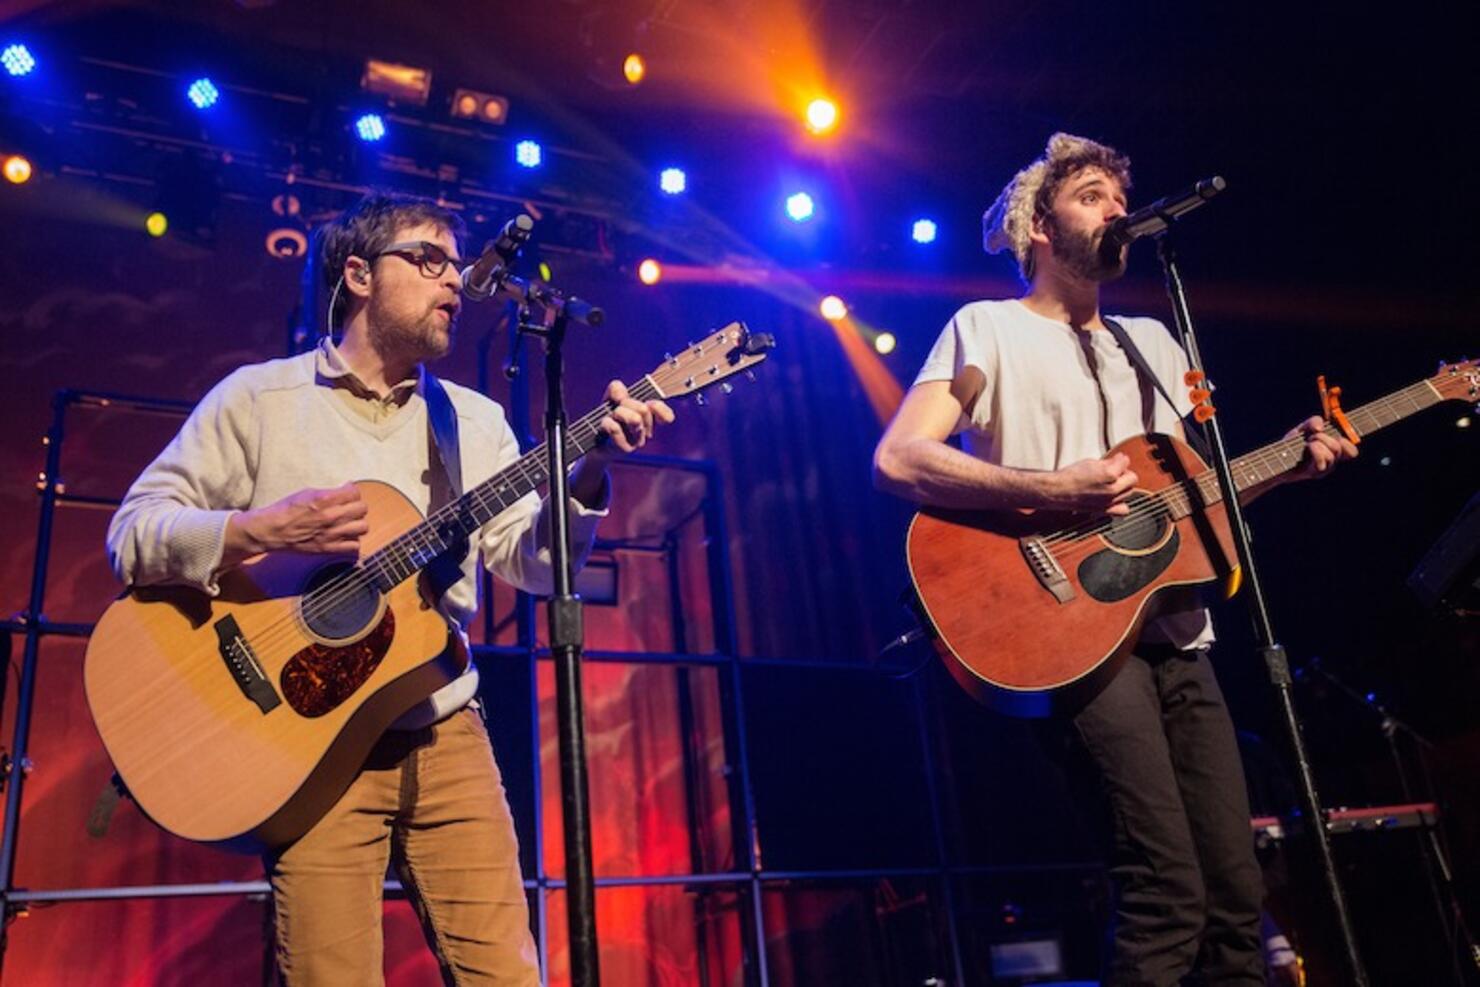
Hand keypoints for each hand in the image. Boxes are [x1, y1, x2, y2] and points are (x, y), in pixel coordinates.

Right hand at [229, 483, 368, 557]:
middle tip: (348, 508)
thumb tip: (347, 489)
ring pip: (363, 527)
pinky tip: (345, 536)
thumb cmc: (287, 509)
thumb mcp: (307, 492)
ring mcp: (332, 533)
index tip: (348, 494)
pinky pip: (355, 546)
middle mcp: (331, 516)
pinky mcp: (329, 548)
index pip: (355, 493)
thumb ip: (329, 492)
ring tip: (349, 523)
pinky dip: (352, 541)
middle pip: (362, 509)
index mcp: (324, 499)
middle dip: (357, 506)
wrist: (273, 531)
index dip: (352, 492)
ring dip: (357, 523)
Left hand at [589, 379, 675, 460]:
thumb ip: (617, 389)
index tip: (647, 404)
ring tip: (611, 417)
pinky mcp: (624, 449)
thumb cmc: (607, 418)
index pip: (667, 417)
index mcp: (649, 420)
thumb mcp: (611, 398)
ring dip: (618, 412)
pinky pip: (616, 429)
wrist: (593, 441)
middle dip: (626, 403)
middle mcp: (646, 433)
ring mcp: (636, 442)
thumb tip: (621, 396)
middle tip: (617, 409)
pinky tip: (604, 424)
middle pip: (644, 410)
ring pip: (635, 419)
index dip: (658, 407)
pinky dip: (607, 422)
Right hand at [1046, 452, 1139, 515]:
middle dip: (1124, 473)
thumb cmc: (1069, 477)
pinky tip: (1113, 498)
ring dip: (1123, 486)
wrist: (1057, 491)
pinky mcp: (1104, 510)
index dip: (1120, 459)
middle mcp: (1112, 490)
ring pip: (1129, 492)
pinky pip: (1123, 509)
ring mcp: (1109, 502)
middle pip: (1132, 479)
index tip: (1116, 458)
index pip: (1125, 462)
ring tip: (1112, 483)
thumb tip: (1119, 460)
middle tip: (1114, 471)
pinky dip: (1121, 503)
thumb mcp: (1090, 462)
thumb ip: (1108, 462)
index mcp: (1109, 474)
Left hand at [1285, 415, 1357, 480]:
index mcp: (1332, 452)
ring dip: (1317, 443)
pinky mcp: (1314, 473)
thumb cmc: (1290, 444)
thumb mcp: (1303, 428)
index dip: (1349, 442)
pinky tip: (1307, 448)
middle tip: (1310, 437)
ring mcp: (1323, 469)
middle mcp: (1331, 462)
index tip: (1337, 435)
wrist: (1274, 459)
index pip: (1351, 452)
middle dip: (1323, 437)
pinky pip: (1322, 459)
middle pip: (1339, 447)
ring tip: (1306, 444)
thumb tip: (1320, 427)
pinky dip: (1315, 449)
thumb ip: (1314, 421)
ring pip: (1332, 453)